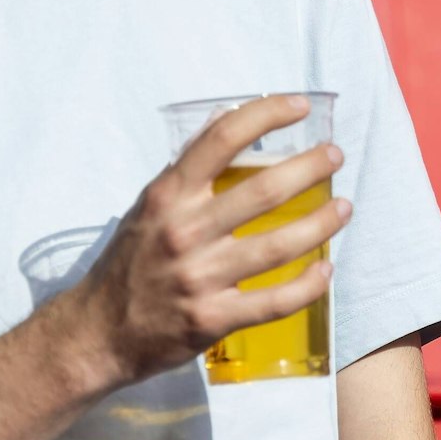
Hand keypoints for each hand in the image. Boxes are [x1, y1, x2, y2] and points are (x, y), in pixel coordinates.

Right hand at [56, 94, 350, 390]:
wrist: (97, 333)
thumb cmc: (129, 263)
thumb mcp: (149, 207)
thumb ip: (187, 169)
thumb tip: (226, 120)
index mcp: (167, 196)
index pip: (221, 139)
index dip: (266, 115)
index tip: (299, 106)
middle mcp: (184, 231)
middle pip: (263, 191)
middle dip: (310, 168)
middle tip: (335, 156)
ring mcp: (199, 277)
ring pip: (277, 246)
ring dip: (320, 224)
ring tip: (344, 208)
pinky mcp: (212, 319)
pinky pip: (274, 301)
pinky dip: (307, 285)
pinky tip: (325, 270)